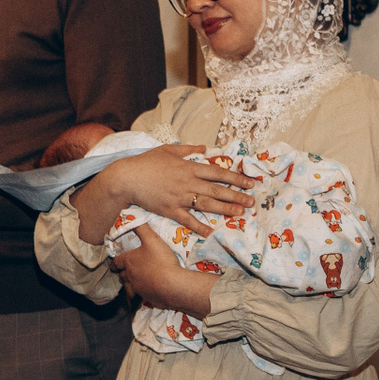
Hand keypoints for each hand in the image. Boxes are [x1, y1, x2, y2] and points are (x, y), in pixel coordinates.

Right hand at [74, 143, 252, 241]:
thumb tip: (205, 148)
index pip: (218, 173)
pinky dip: (198, 226)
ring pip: (206, 204)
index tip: (250, 183)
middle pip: (216, 190)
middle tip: (252, 202)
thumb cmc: (145, 162)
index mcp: (188, 167)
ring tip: (239, 213)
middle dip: (236, 196)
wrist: (126, 178)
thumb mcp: (167, 150)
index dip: (236, 178)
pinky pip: (187, 219)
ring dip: (225, 209)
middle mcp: (187, 183)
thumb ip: (188, 149)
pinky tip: (210, 231)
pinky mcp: (169, 209)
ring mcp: (179, 197)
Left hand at [111, 227, 217, 315]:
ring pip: (131, 288)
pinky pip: (144, 297)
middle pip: (122, 277)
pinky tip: (153, 291)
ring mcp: (139, 290)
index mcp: (129, 263)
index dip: (115, 262)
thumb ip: (142, 228)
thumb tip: (131, 215)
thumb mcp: (152, 239)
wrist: (172, 285)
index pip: (116, 263)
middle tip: (127, 271)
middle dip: (123, 274)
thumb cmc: (161, 260)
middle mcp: (130, 277)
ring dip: (133, 285)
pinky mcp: (149, 299)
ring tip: (138, 282)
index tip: (114, 263)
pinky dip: (146, 293)